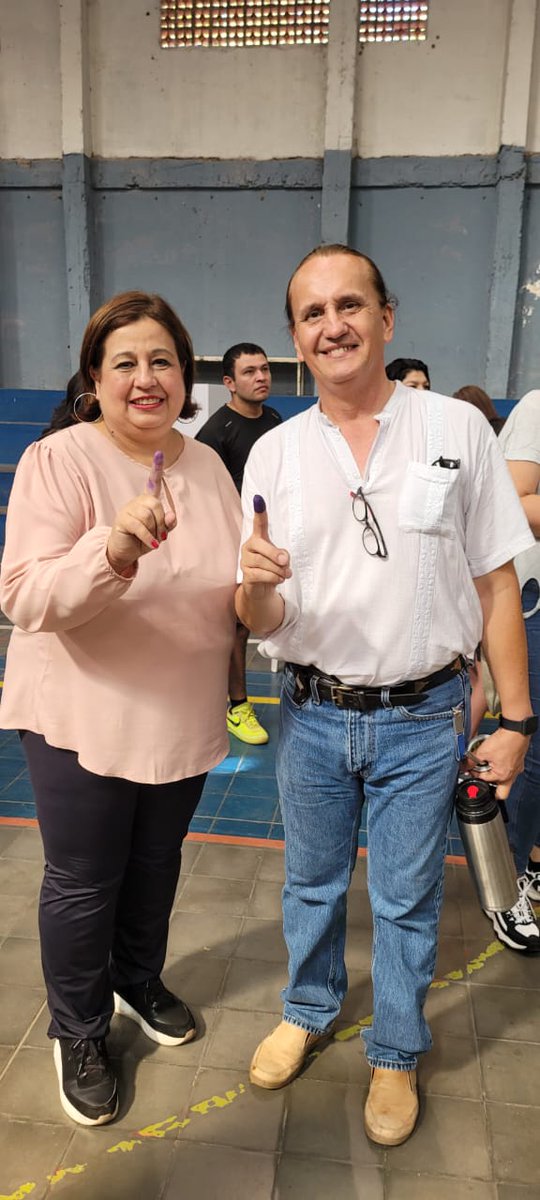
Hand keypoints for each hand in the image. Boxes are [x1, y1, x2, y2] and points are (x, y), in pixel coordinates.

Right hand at [106, 450, 176, 574]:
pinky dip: (149, 538)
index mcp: (148, 501)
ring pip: (148, 516)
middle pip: (156, 505)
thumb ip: (169, 524)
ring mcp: (128, 509)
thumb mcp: (160, 533)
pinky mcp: (122, 520)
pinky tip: (153, 545)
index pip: (153, 482)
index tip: (159, 453)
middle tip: (161, 536)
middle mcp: (138, 502)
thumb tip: (171, 515)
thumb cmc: (143, 540)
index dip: (156, 468)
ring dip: (155, 532)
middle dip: (162, 522)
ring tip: (152, 540)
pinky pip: (141, 527)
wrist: (125, 552)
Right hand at [240, 495, 290, 590]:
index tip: (259, 499)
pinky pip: (261, 574)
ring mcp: (245, 560)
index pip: (259, 523)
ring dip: (278, 570)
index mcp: (259, 538)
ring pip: (264, 562)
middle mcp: (249, 546)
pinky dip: (273, 577)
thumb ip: (282, 556)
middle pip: (262, 545)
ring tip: (284, 574)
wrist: (262, 589)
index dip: (260, 512)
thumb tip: (282, 562)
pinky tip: (278, 579)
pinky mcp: (246, 574)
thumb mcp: (281, 560)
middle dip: (276, 554)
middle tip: (285, 562)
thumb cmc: (273, 569)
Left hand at [468, 727, 529, 798]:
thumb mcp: (482, 751)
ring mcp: (516, 769)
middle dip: (490, 788)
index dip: (475, 775)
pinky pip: (510, 770)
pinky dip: (502, 767)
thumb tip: (464, 765)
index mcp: (502, 777)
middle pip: (500, 793)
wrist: (516, 730)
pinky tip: (497, 759)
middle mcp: (511, 776)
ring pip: (505, 781)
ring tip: (489, 765)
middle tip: (482, 778)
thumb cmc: (504, 741)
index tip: (472, 769)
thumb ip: (472, 760)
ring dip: (495, 775)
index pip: (484, 781)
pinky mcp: (518, 762)